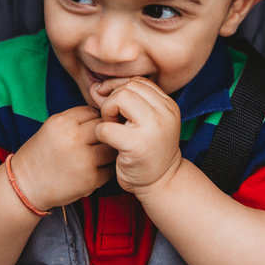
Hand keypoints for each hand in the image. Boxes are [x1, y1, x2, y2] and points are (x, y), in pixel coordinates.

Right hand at [11, 106, 117, 211]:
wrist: (25, 186)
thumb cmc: (40, 155)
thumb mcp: (51, 129)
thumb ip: (75, 120)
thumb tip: (105, 116)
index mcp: (62, 123)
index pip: (92, 111)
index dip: (93, 119)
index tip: (88, 129)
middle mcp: (74, 139)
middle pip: (105, 127)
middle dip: (104, 133)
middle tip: (96, 142)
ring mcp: (84, 160)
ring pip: (112, 147)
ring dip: (108, 151)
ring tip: (96, 155)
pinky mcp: (91, 179)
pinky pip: (110, 168)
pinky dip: (105, 169)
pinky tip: (92, 170)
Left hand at [91, 77, 182, 195]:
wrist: (160, 183)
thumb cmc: (147, 152)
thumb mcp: (142, 122)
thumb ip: (123, 102)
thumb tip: (95, 87)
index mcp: (168, 105)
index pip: (138, 82)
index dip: (120, 90)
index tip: (114, 108)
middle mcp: (165, 112)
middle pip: (127, 87)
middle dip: (113, 101)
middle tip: (114, 121)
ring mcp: (153, 127)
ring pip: (119, 98)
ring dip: (107, 113)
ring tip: (113, 129)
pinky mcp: (137, 144)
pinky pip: (106, 127)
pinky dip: (101, 133)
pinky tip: (109, 143)